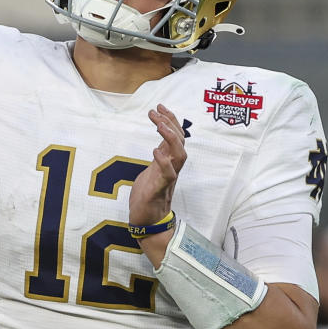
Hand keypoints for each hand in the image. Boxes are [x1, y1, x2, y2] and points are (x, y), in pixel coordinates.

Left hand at [129, 104, 186, 225]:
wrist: (146, 222)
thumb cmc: (148, 197)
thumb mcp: (152, 171)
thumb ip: (159, 158)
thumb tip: (160, 144)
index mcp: (169, 162)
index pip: (176, 137)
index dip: (170, 120)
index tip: (159, 106)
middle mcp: (172, 168)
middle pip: (180, 142)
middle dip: (170, 123)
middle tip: (156, 110)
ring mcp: (168, 179)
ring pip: (179, 156)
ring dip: (170, 138)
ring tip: (159, 125)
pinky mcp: (160, 190)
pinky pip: (168, 175)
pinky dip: (163, 161)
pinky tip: (155, 151)